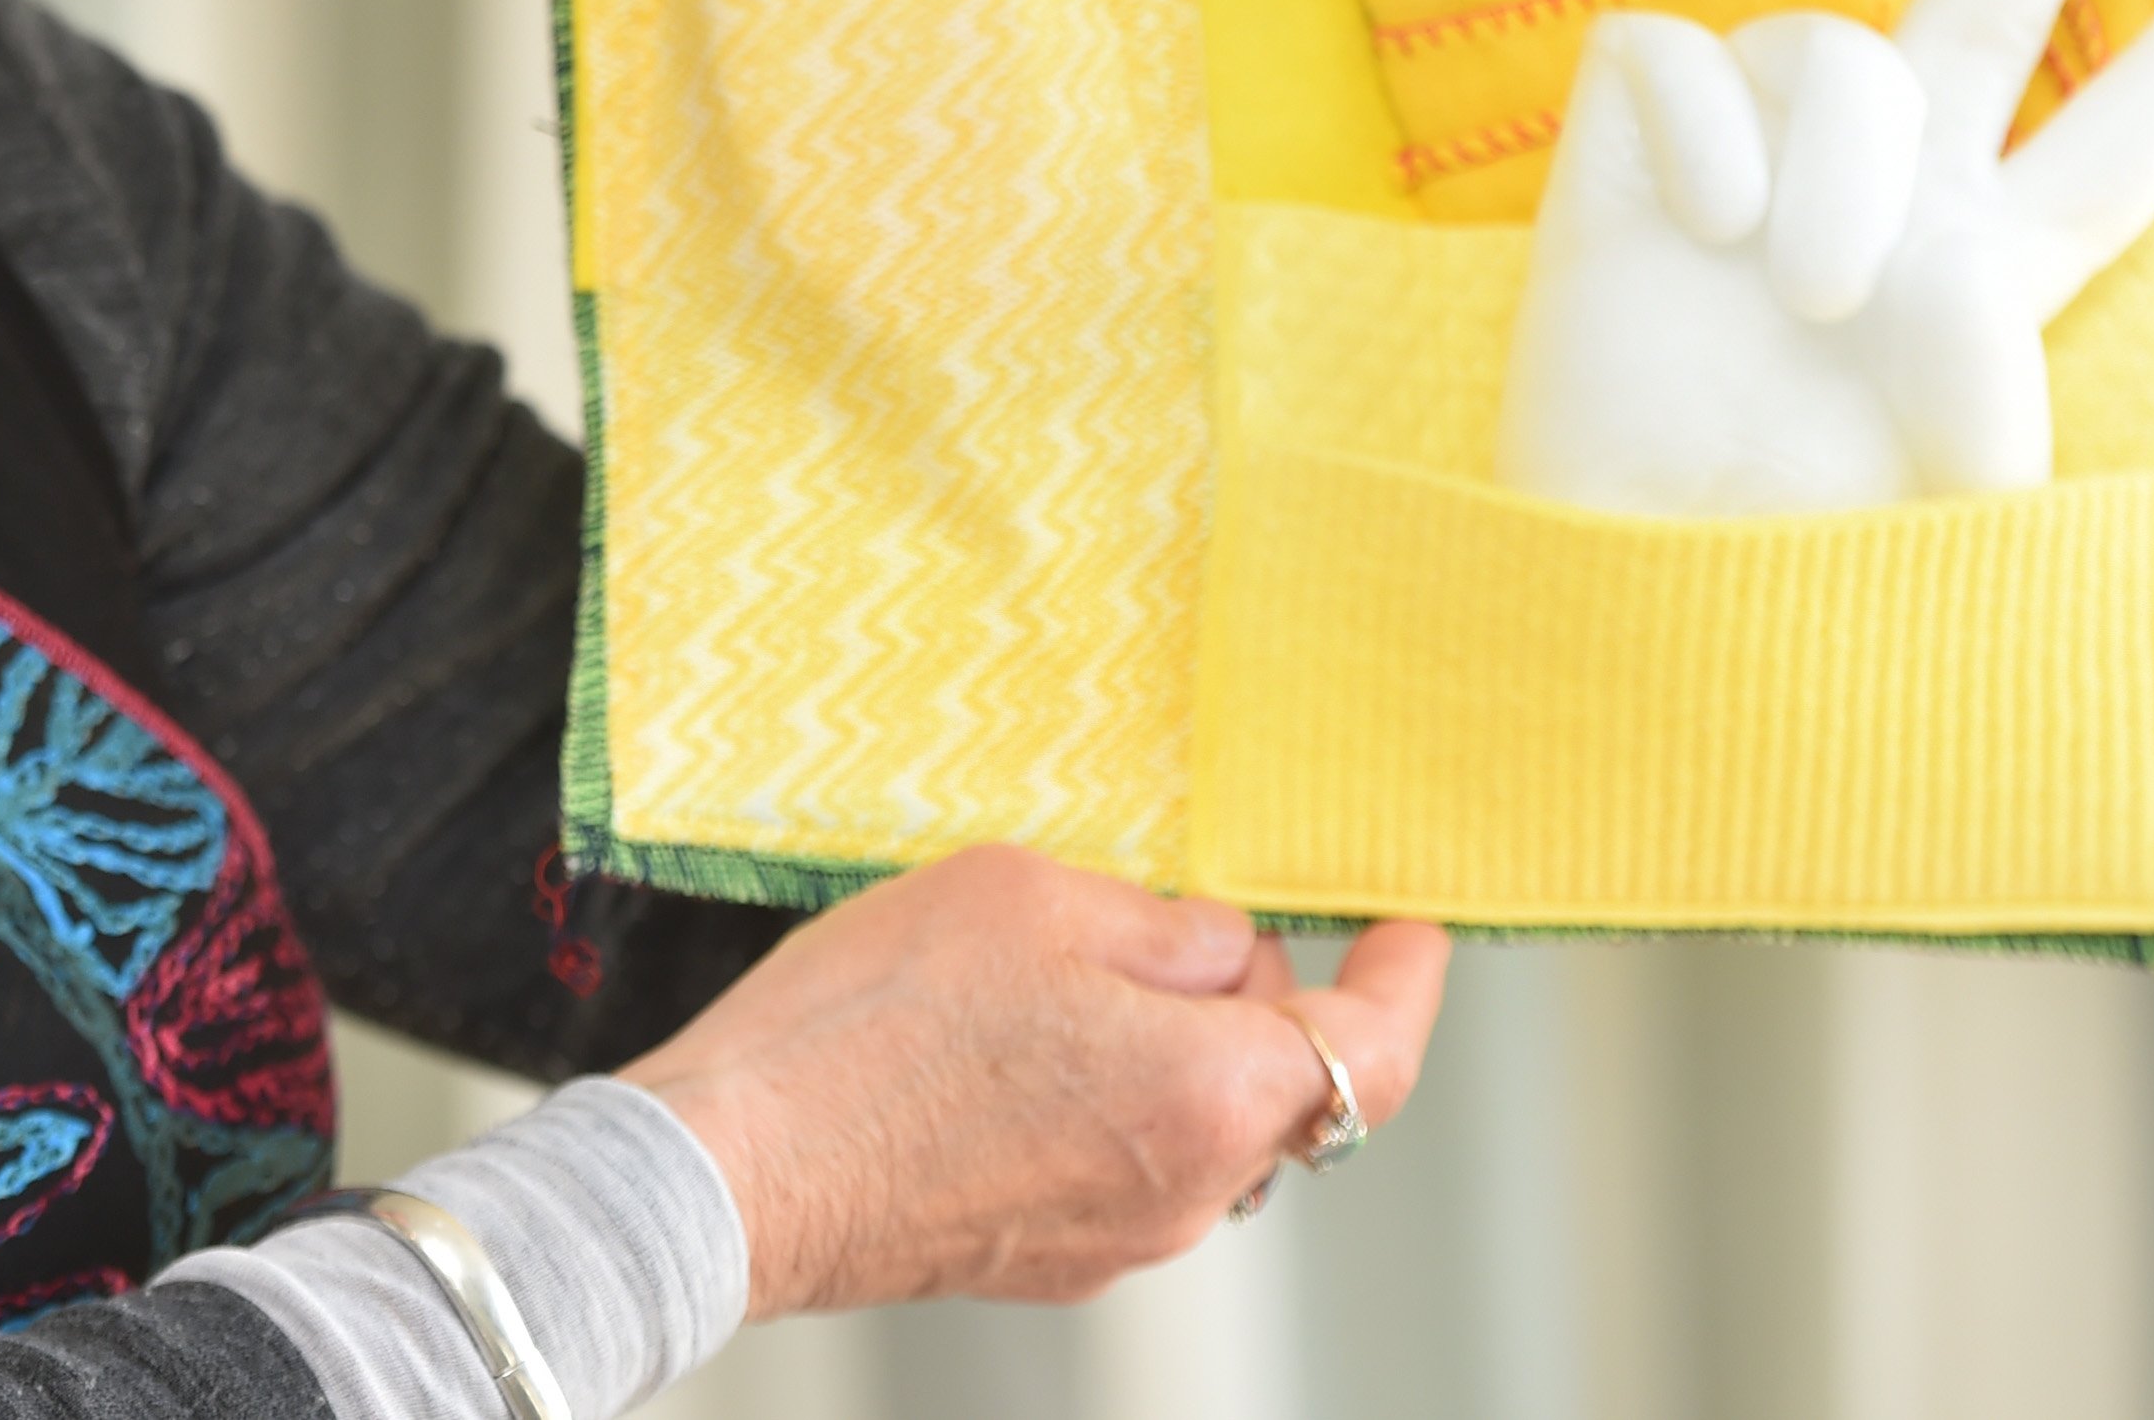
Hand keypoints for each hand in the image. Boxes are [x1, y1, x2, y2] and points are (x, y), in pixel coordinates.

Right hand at [619, 845, 1449, 1315]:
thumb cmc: (873, 1025)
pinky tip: (997, 1041)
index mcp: (1209, 1092)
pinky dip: (1097, 1094)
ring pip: (1191, 1119)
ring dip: (1160, 1043)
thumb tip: (1215, 947)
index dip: (1404, 983)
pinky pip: (1117, 1160)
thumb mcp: (1028, 898)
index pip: (1370, 1050)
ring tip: (1047, 972)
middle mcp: (1188, 1191)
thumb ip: (1158, 921)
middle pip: (1271, 1078)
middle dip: (1242, 991)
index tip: (1412, 932)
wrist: (741, 1166)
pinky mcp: (1044, 1257)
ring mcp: (1116, 1239)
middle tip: (1161, 912)